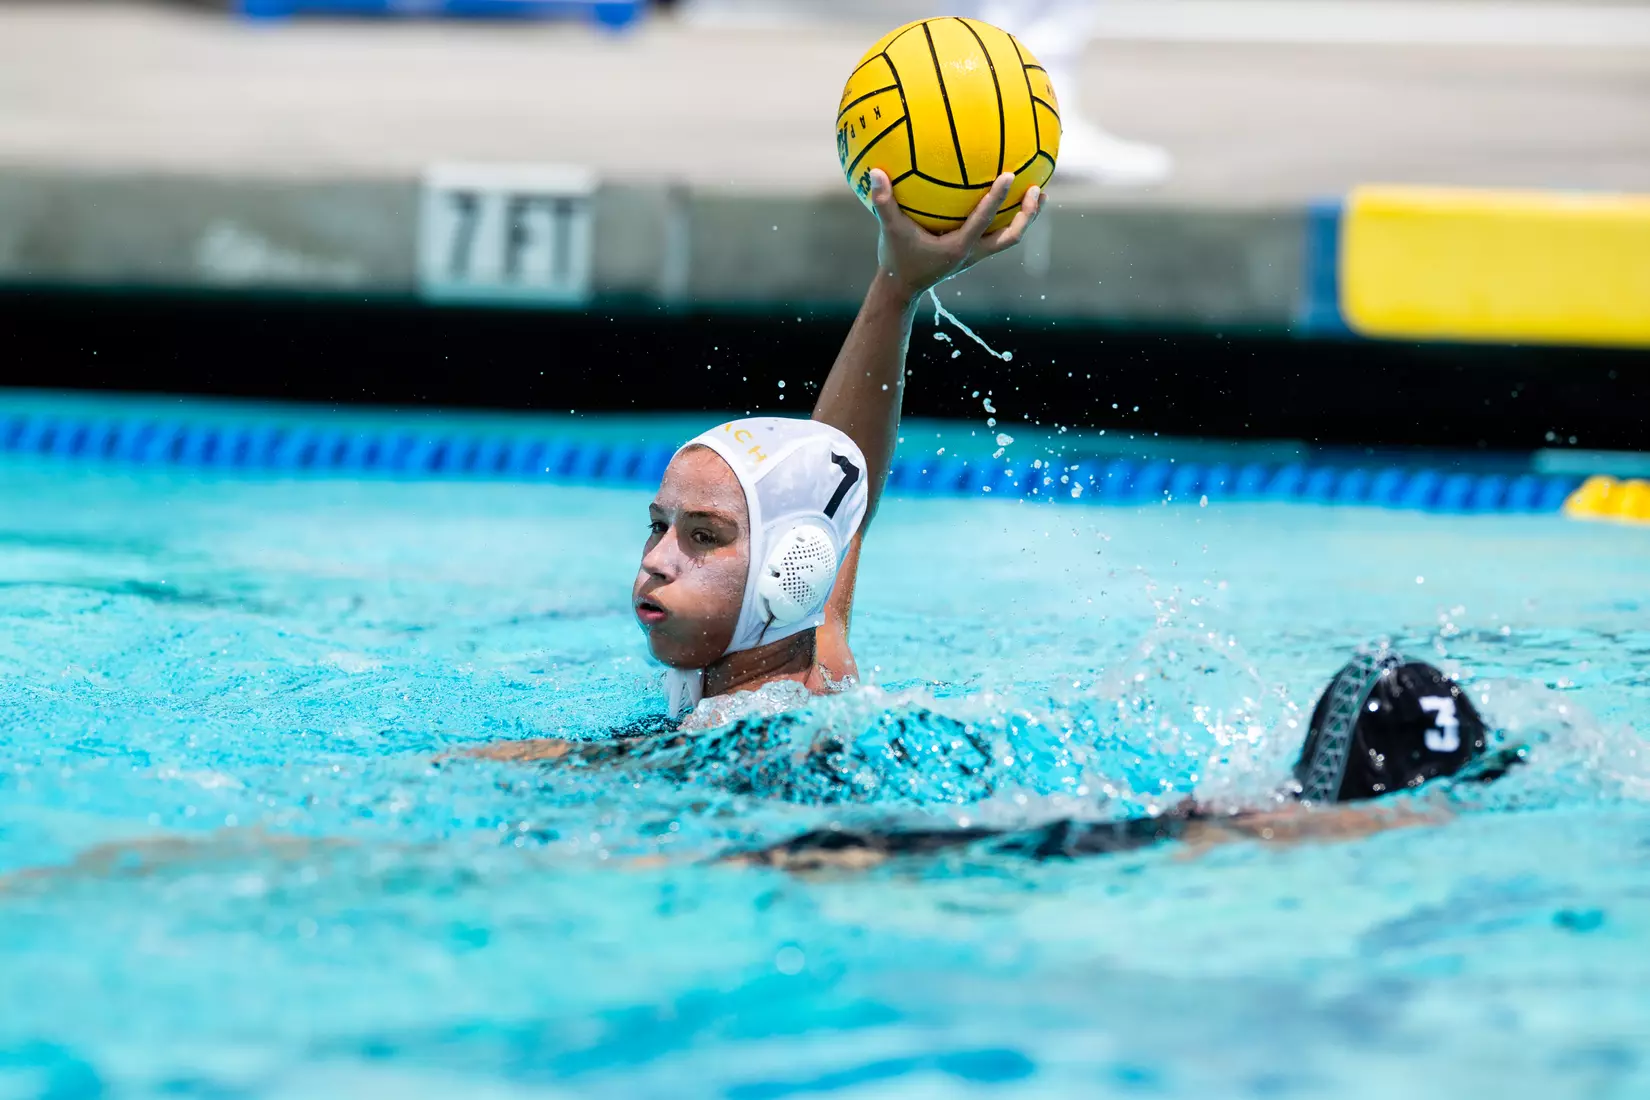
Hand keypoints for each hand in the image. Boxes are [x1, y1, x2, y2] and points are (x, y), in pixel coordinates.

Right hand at [868, 168, 1042, 301]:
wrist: (901, 288)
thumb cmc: (897, 258)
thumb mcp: (888, 230)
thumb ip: (882, 202)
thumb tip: (874, 172)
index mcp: (958, 247)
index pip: (983, 220)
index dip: (998, 198)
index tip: (1010, 175)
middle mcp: (972, 252)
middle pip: (1011, 237)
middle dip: (1028, 215)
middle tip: (1039, 189)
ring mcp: (975, 254)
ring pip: (1009, 238)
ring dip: (1025, 218)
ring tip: (1038, 193)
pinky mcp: (972, 253)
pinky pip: (996, 233)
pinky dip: (1005, 218)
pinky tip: (1008, 198)